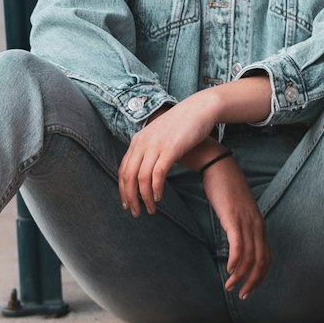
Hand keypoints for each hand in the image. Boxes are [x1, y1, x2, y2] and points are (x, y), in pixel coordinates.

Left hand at [119, 96, 218, 214]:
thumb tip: (145, 171)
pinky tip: (159, 197)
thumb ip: (149, 150)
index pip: (123, 170)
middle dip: (130, 198)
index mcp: (138, 140)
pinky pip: (158, 174)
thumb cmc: (182, 125)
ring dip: (144, 197)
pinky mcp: (170, 148)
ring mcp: (156, 145)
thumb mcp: (159, 136)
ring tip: (151, 209)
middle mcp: (143, 142)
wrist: (200, 109)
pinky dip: (156, 189)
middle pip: (128, 176)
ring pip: (141, 178)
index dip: (123, 190)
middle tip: (136, 213)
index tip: (128, 204)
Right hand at [200, 156, 270, 298]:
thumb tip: (236, 240)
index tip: (250, 288)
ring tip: (230, 287)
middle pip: (261, 261)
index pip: (266, 257)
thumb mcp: (237, 211)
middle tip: (243, 296)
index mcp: (259, 225)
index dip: (260, 277)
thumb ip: (240, 226)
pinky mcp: (233, 218)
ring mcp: (246, 221)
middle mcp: (256, 225)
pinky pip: (238, 245)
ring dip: (240, 276)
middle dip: (253, 282)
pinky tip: (228, 270)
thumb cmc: (225, 188)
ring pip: (250, 257)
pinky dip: (235, 261)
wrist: (219, 166)